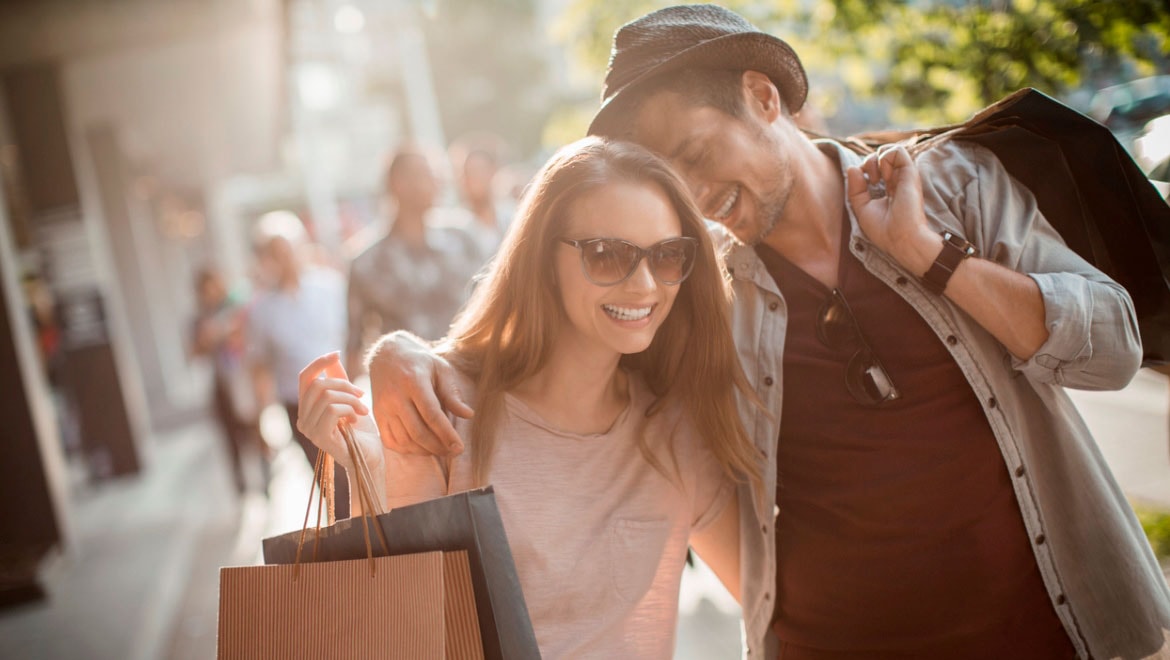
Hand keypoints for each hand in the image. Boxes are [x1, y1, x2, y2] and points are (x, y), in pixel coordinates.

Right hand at [297, 352, 380, 473]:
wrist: (373, 456)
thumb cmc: (363, 431)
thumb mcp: (350, 399)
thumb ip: (340, 380)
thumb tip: (333, 357)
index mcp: (307, 409)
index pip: (304, 378)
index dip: (319, 363)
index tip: (336, 353)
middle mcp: (302, 419)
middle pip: (318, 384)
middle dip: (344, 385)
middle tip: (362, 395)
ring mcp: (308, 429)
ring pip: (327, 396)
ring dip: (351, 399)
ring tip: (362, 409)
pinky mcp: (319, 437)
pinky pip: (333, 409)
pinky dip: (350, 409)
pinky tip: (357, 419)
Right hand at [365, 332, 472, 456]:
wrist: (387, 356)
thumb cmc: (420, 363)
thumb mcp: (440, 369)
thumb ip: (452, 393)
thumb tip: (469, 415)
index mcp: (414, 382)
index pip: (432, 414)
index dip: (446, 434)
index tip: (460, 447)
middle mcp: (395, 397)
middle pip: (417, 431)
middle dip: (438, 447)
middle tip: (453, 452)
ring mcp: (383, 408)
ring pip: (404, 440)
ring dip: (424, 450)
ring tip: (440, 450)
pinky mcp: (377, 416)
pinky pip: (390, 441)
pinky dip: (406, 450)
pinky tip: (421, 447)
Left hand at [846, 146, 941, 276]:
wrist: (901, 238)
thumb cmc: (883, 229)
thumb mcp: (861, 208)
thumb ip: (855, 189)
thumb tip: (852, 168)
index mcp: (888, 188)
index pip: (875, 168)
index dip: (863, 171)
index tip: (862, 186)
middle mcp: (897, 180)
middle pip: (880, 157)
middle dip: (868, 163)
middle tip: (870, 181)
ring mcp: (904, 176)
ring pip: (889, 150)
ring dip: (876, 160)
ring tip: (877, 178)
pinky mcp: (910, 173)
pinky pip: (897, 151)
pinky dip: (885, 159)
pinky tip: (885, 176)